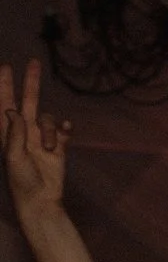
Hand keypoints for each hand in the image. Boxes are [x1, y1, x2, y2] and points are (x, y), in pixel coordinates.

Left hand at [2, 61, 69, 221]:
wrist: (40, 199)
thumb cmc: (20, 180)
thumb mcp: (12, 156)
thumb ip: (14, 133)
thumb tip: (14, 110)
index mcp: (8, 133)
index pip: (5, 104)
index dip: (4, 86)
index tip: (5, 67)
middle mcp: (24, 132)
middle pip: (28, 101)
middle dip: (30, 82)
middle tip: (34, 62)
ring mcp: (42, 138)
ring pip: (49, 119)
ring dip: (52, 131)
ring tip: (50, 148)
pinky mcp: (58, 147)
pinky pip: (64, 131)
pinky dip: (66, 130)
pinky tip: (66, 133)